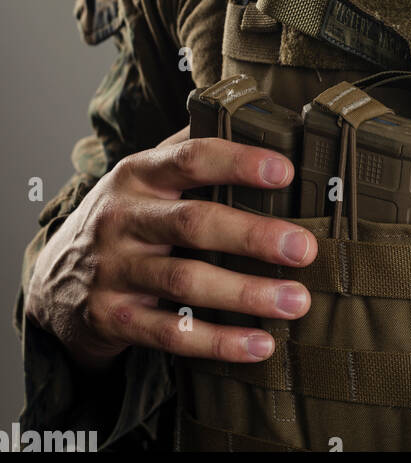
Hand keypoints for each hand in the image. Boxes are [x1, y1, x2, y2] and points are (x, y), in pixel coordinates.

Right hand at [24, 124, 315, 370]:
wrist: (53, 280)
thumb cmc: (126, 216)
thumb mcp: (145, 174)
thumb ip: (192, 146)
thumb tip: (263, 118)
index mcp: (139, 174)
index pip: (190, 158)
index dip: (238, 162)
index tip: (284, 170)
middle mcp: (124, 218)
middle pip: (193, 223)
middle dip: (253, 235)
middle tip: (305, 247)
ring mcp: (115, 270)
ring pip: (186, 282)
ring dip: (246, 293)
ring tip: (296, 301)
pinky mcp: (114, 319)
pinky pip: (171, 334)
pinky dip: (218, 341)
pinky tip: (260, 344)